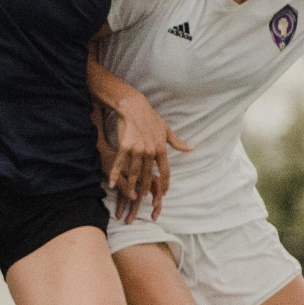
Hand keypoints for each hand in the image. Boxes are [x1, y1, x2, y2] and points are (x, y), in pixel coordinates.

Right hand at [107, 91, 190, 222]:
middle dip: (147, 188)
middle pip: (149, 175)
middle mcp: (150, 151)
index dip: (164, 184)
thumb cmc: (150, 118)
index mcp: (161, 148)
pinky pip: (120, 164)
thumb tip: (191, 149)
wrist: (133, 107)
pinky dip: (115, 175)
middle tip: (145, 197)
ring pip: (135, 172)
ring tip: (133, 194)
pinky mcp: (125, 146)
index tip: (162, 193)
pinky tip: (112, 184)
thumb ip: (177, 143)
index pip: (165, 171)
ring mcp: (137, 149)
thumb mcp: (166, 130)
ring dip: (133, 185)